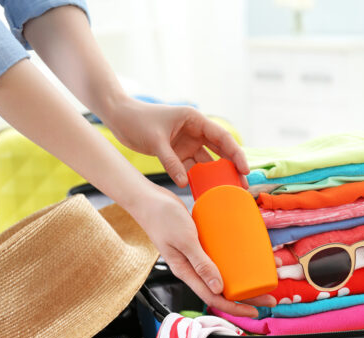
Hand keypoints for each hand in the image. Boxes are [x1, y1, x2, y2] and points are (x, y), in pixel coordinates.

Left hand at [104, 99, 248, 187]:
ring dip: (216, 176)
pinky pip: (192, 168)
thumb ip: (170, 162)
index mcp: (195, 119)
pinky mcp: (178, 153)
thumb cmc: (137, 120)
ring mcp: (187, 143)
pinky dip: (198, 179)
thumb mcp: (155, 141)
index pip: (222, 137)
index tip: (244, 170)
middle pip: (220, 151)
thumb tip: (183, 183)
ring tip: (227, 192)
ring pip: (207, 161)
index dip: (236, 154)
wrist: (119, 117)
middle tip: (243, 185)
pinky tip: (205, 191)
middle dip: (232, 168)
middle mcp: (195, 131)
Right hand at [131, 184, 274, 317]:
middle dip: (247, 295)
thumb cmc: (162, 218)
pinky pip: (220, 257)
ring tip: (264, 276)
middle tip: (269, 296)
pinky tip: (247, 255)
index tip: (256, 309)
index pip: (214, 298)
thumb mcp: (185, 241)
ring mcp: (197, 256)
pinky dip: (235, 259)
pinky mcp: (200, 244)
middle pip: (223, 289)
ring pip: (223, 274)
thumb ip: (201, 263)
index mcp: (187, 272)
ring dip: (244, 278)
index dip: (236, 307)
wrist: (148, 199)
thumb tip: (219, 288)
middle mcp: (193, 268)